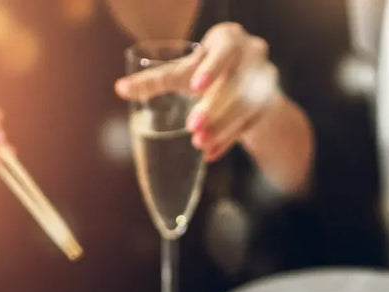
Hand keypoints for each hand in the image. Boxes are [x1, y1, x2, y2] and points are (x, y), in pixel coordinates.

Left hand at [115, 22, 279, 162]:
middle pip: (235, 85)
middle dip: (214, 109)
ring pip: (244, 108)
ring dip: (221, 128)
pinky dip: (228, 140)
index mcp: (230, 39)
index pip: (224, 52)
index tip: (195, 87)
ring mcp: (266, 81)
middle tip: (192, 128)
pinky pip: (249, 125)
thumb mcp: (185, 73)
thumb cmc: (209, 73)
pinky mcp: (269, 106)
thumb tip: (120, 89)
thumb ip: (155, 81)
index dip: (211, 69)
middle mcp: (253, 55)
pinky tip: (211, 154)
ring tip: (199, 144)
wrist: (248, 85)